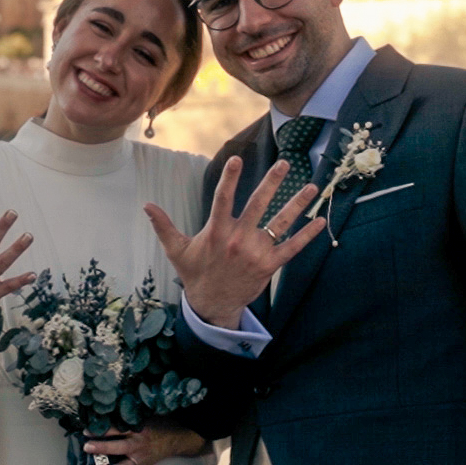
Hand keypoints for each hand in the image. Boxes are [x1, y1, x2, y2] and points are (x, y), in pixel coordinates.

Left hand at [81, 421, 207, 464]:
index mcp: (136, 430)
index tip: (87, 431)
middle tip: (87, 448)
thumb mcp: (142, 418)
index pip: (117, 429)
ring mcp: (140, 459)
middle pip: (119, 447)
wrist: (174, 439)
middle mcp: (137, 445)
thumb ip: (125, 419)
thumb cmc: (155, 426)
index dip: (102, 429)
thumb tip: (103, 416)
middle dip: (103, 448)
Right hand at [145, 156, 327, 327]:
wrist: (213, 305)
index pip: (222, 199)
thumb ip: (163, 226)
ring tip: (311, 186)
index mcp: (216, 232)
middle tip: (285, 163)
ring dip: (297, 204)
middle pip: (258, 205)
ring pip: (280, 224)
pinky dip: (307, 236)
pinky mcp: (269, 266)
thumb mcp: (176, 250)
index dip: (230, 178)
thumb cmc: (195, 273)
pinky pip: (291, 248)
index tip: (236, 159)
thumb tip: (146, 205)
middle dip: (272, 182)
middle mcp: (238, 240)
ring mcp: (256, 253)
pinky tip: (320, 221)